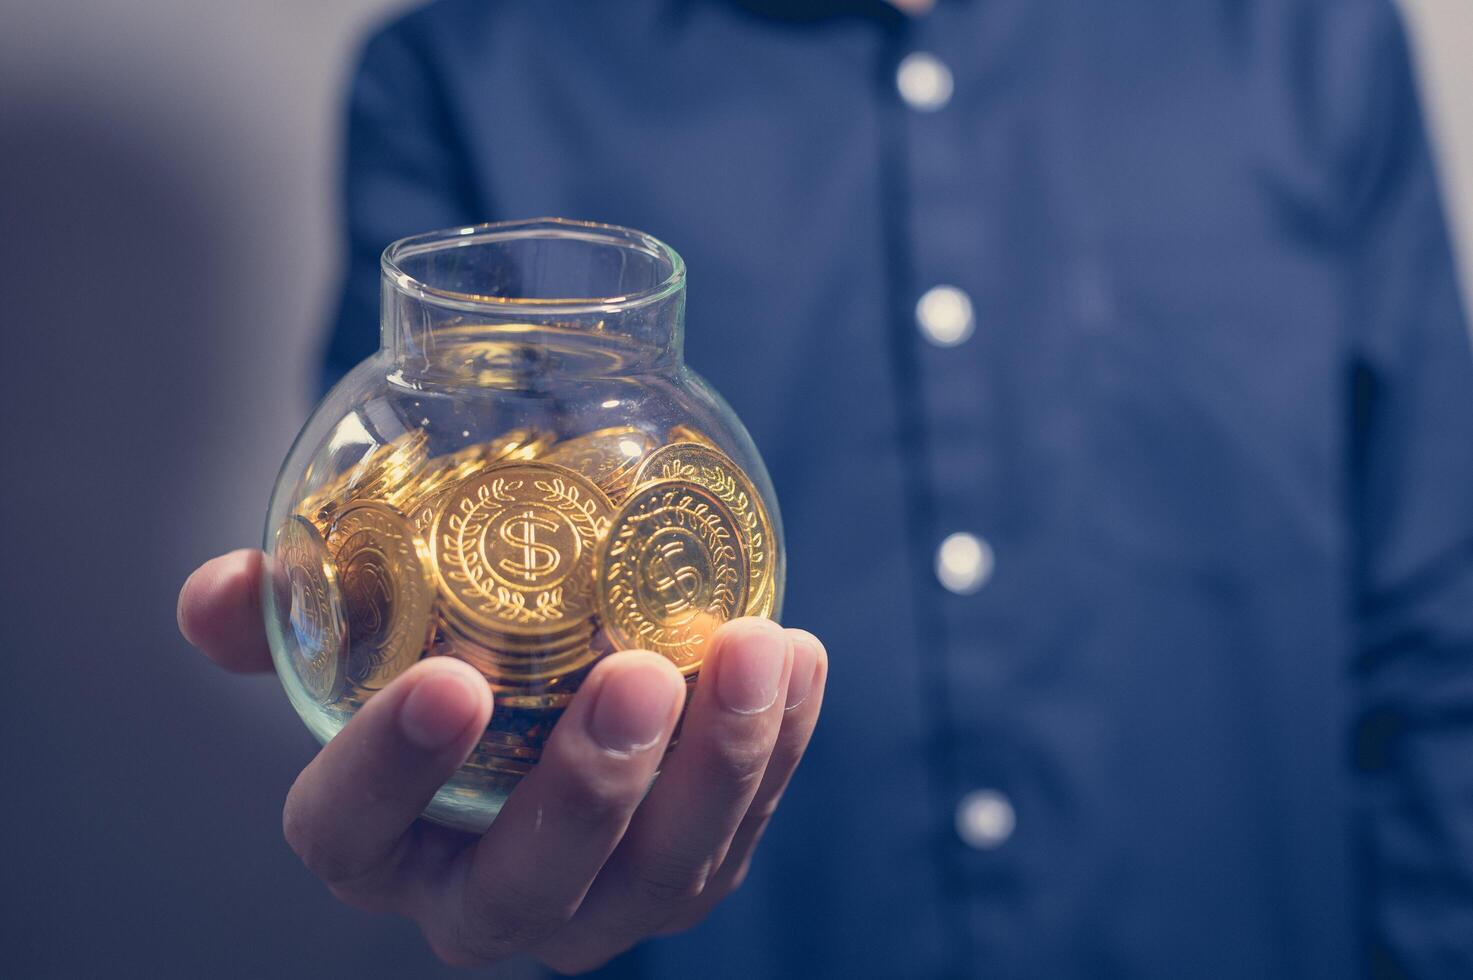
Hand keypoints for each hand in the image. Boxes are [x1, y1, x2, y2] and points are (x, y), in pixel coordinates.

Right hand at [178, 549, 826, 971]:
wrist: (535, 710)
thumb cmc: (436, 669)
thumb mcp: (355, 639)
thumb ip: (289, 614)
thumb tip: (222, 589)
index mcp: (379, 848)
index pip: (350, 837)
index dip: (386, 775)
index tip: (446, 682)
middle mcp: (484, 900)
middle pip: (529, 884)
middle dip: (588, 790)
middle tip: (637, 677)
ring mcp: (601, 903)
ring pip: (664, 874)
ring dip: (721, 765)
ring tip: (754, 650)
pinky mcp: (692, 877)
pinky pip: (746, 827)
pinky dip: (781, 745)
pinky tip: (797, 655)